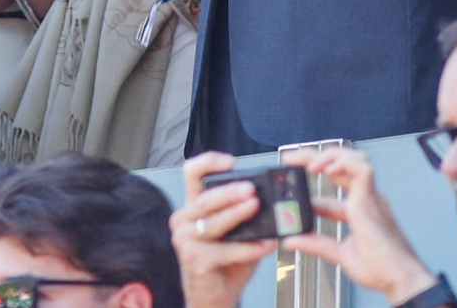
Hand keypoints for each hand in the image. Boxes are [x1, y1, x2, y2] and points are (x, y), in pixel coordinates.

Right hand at [171, 152, 277, 307]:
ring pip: (214, 222)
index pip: (192, 174)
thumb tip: (273, 202)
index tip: (230, 162)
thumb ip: (247, 217)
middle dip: (230, 192)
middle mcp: (183, 220)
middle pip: (205, 198)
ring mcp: (185, 240)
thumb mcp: (237, 234)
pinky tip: (266, 246)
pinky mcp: (194, 260)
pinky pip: (226, 249)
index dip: (209, 162)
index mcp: (193, 208)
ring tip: (258, 208)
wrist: (213, 299)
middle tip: (252, 190)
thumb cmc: (225, 265)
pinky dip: (249, 248)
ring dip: (238, 214)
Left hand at [282, 147, 435, 303]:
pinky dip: (343, 163)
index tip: (291, 186)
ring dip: (330, 155)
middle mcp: (367, 198)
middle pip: (343, 163)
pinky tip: (327, 170)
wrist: (401, 280)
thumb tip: (291, 239)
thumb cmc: (381, 269)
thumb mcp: (340, 254)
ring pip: (355, 158)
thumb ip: (315, 244)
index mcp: (360, 209)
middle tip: (291, 159)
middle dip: (315, 156)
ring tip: (308, 163)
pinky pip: (362, 169)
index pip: (333, 186)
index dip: (311, 184)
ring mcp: (371, 197)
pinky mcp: (372, 200)